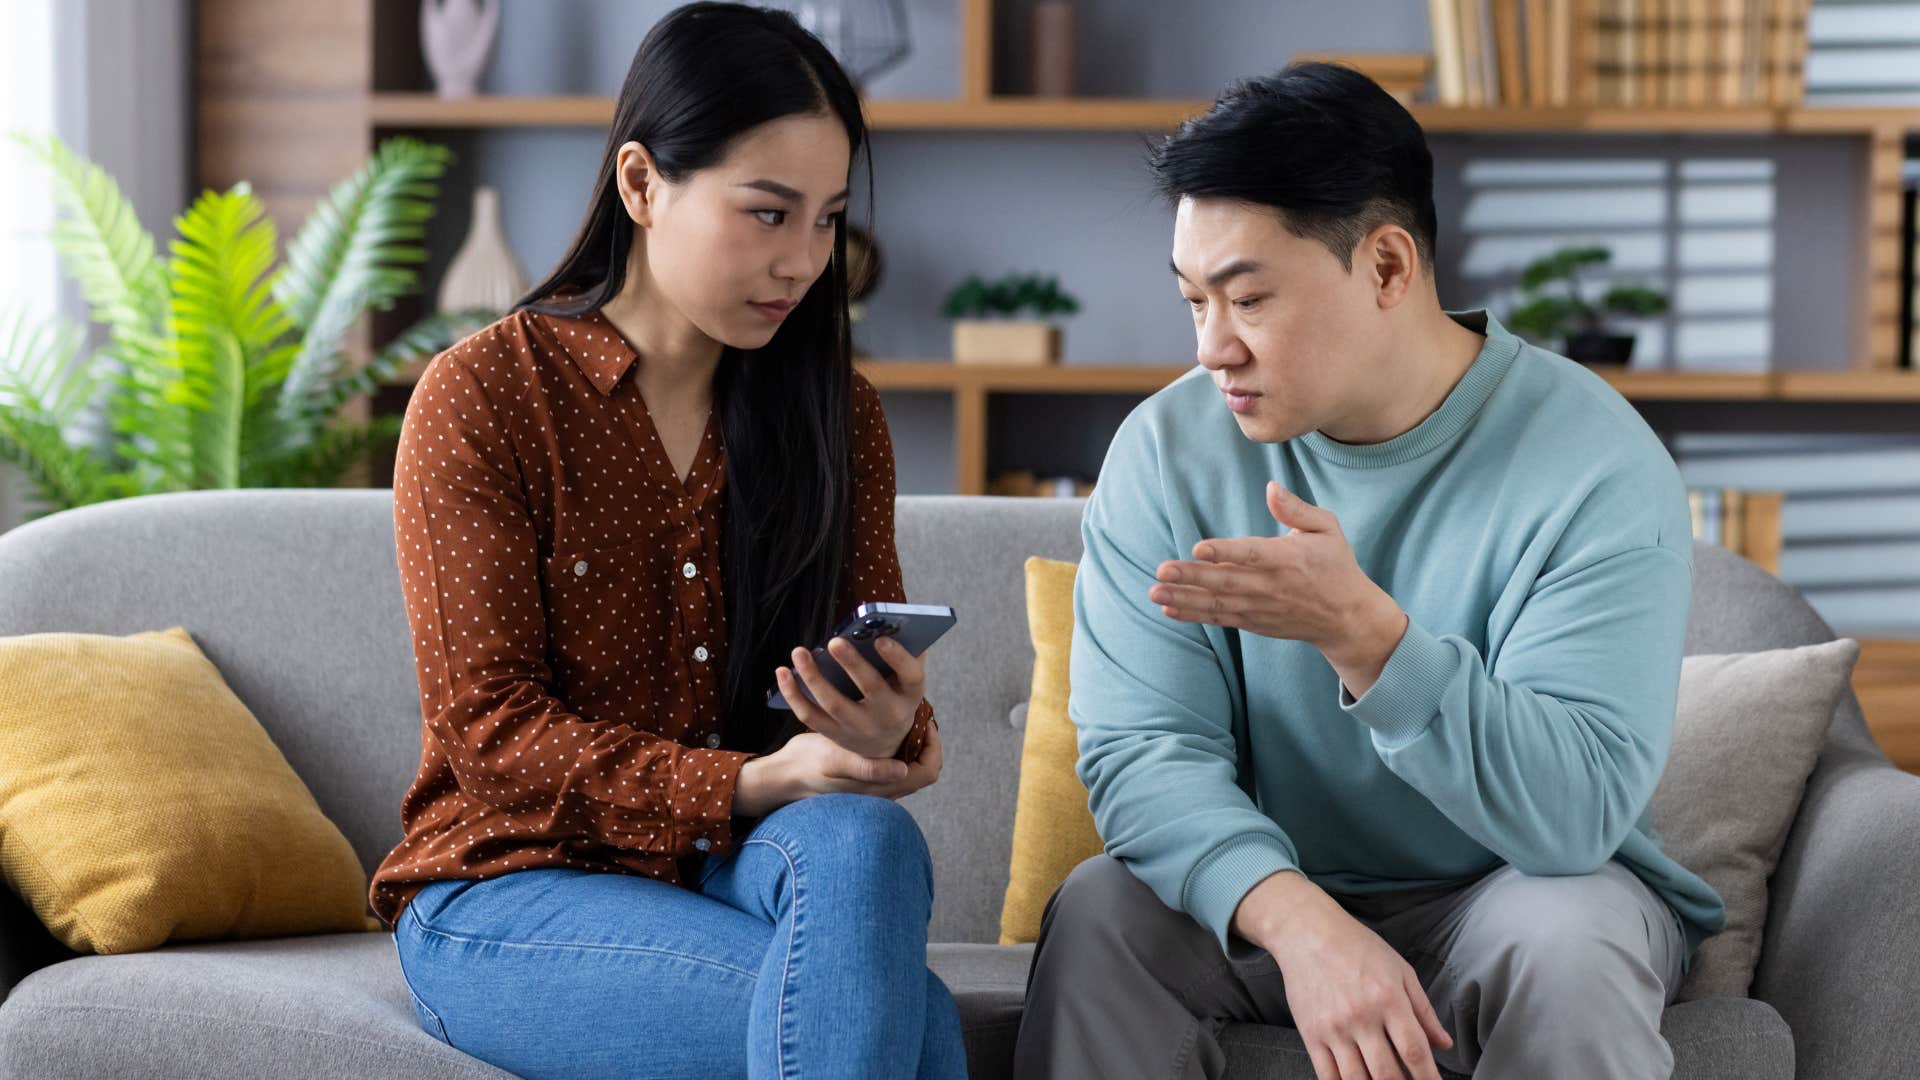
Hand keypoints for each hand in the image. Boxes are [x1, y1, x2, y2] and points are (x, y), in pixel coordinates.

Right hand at [733, 727, 943, 816]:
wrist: (784, 774)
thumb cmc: (809, 770)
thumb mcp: (837, 763)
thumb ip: (868, 769)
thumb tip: (902, 770)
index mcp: (882, 788)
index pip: (927, 771)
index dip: (933, 747)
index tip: (927, 722)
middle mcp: (883, 785)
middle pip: (920, 761)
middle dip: (922, 734)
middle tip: (918, 706)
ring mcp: (873, 778)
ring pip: (906, 754)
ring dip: (908, 731)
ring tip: (905, 705)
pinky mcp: (862, 767)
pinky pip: (890, 752)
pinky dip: (891, 734)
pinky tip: (882, 710)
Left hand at [774, 633, 926, 758]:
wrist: (886, 743)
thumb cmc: (894, 695)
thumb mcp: (905, 679)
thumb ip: (903, 652)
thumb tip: (887, 624)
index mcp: (910, 695)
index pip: (911, 676)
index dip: (898, 658)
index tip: (881, 639)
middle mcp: (888, 714)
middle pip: (871, 687)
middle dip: (852, 664)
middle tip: (834, 641)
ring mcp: (860, 728)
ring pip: (834, 703)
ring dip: (813, 677)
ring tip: (799, 651)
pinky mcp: (836, 735)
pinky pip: (809, 715)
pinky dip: (793, 694)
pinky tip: (782, 672)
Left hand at [1147, 481, 1407, 695]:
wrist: (1346, 618)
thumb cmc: (1335, 566)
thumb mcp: (1327, 528)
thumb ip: (1296, 508)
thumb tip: (1270, 487)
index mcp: (1287, 558)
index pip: (1251, 554)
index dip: (1224, 552)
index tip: (1198, 547)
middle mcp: (1270, 586)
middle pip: (1225, 581)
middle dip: (1190, 577)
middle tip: (1161, 571)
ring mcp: (1260, 608)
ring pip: (1217, 604)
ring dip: (1184, 599)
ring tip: (1155, 593)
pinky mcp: (1254, 622)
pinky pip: (1220, 619)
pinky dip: (1194, 616)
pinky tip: (1169, 610)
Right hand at [1236, 871, 1453, 1079]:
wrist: (1306, 932)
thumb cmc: (1356, 947)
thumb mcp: (1400, 970)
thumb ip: (1423, 1010)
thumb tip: (1444, 1043)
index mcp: (1388, 999)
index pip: (1414, 1051)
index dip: (1429, 1077)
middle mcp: (1361, 1017)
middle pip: (1387, 1073)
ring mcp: (1333, 1028)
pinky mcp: (1310, 1034)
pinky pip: (1327, 1076)